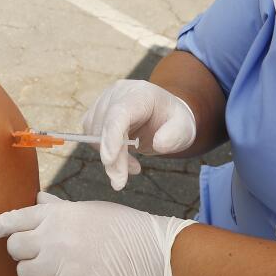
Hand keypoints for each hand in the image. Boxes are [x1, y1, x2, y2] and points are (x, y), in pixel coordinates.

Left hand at [0, 192, 195, 275]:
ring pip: (24, 273)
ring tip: (56, 267)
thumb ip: (55, 208)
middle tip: (40, 252)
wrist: (145, 251)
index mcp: (55, 215)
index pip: (13, 219)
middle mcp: (53, 238)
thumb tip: (37, 198)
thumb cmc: (119, 226)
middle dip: (23, 251)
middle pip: (14, 248)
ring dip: (34, 272)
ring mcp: (60, 265)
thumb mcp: (84, 209)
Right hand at [81, 80, 196, 190]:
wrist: (163, 114)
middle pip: (105, 128)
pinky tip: (123, 160)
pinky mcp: (95, 115)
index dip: (111, 137)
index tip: (109, 160)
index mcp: (139, 93)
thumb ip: (174, 135)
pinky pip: (92, 139)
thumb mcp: (184, 127)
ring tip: (133, 166)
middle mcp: (117, 94)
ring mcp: (103, 103)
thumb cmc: (173, 120)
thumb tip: (159, 144)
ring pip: (94, 136)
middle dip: (112, 159)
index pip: (119, 113)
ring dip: (110, 159)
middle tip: (120, 182)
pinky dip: (106, 155)